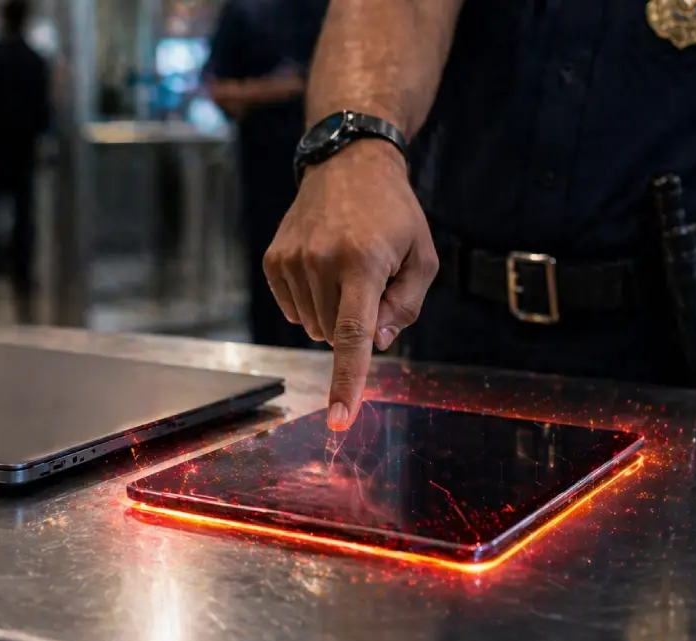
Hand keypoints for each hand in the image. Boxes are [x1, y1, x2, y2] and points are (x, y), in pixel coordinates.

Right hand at [263, 140, 438, 430]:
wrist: (347, 164)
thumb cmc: (393, 214)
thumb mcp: (422, 256)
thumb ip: (406, 306)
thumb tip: (374, 342)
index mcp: (363, 262)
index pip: (353, 336)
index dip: (347, 382)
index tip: (338, 421)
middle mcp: (321, 262)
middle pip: (335, 337)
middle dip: (355, 324)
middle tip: (370, 283)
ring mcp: (291, 261)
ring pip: (312, 327)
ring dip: (332, 314)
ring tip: (346, 269)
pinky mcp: (273, 261)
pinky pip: (292, 311)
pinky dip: (311, 302)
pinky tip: (322, 269)